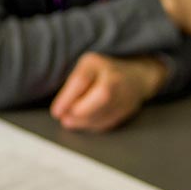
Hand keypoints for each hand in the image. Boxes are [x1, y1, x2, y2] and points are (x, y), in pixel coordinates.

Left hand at [50, 52, 164, 132]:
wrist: (134, 78)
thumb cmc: (100, 73)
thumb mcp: (83, 69)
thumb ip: (72, 86)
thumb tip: (60, 111)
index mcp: (96, 64)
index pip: (82, 80)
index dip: (67, 98)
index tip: (56, 112)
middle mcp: (114, 77)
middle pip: (101, 95)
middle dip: (80, 111)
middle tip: (64, 118)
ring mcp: (125, 93)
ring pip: (106, 111)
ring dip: (84, 121)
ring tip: (70, 122)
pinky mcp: (128, 109)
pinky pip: (110, 121)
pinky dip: (94, 125)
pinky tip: (84, 123)